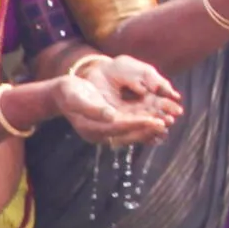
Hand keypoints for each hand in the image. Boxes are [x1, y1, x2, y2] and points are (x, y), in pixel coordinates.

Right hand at [58, 55, 183, 145]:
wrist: (62, 94)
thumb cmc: (69, 92)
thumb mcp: (77, 97)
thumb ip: (92, 107)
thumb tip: (111, 115)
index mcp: (91, 129)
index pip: (119, 128)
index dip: (137, 124)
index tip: (154, 120)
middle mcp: (100, 134)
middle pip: (127, 135)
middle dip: (147, 130)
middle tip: (165, 124)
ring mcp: (105, 132)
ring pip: (130, 134)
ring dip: (147, 130)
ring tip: (166, 124)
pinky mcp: (110, 126)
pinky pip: (129, 129)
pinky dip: (142, 126)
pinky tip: (156, 121)